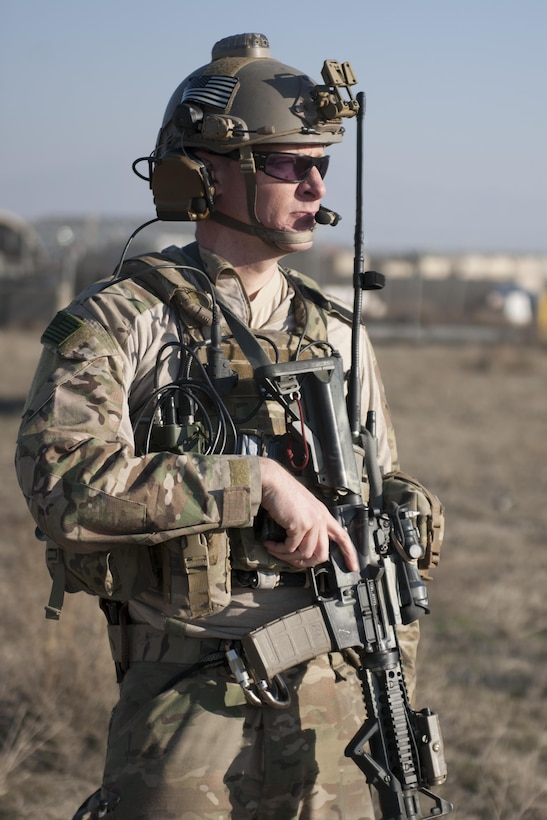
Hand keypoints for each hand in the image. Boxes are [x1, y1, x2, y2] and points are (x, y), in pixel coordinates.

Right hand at [258, 457, 358, 571]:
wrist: (273, 481)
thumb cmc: (282, 492)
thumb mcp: (301, 508)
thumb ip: (307, 523)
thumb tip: (299, 544)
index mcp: (323, 514)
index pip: (342, 536)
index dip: (349, 553)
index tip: (353, 567)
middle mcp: (321, 519)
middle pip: (322, 553)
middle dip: (306, 563)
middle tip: (292, 561)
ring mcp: (312, 522)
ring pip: (305, 554)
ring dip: (287, 557)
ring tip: (274, 550)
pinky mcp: (300, 525)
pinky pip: (290, 548)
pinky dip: (278, 549)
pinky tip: (270, 544)